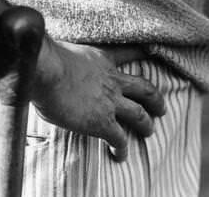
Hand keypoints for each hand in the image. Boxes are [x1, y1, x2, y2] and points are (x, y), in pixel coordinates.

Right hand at [30, 38, 166, 159]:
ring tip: (149, 131)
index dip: (142, 53)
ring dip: (146, 124)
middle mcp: (113, 81)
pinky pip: (118, 137)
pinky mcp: (102, 122)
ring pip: (139, 114)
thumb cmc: (48, 62)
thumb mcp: (65, 54)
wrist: (48, 72)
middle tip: (160, 107)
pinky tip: (121, 155)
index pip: (129, 53)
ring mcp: (110, 102)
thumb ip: (70, 62)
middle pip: (144, 88)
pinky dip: (122, 148)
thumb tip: (55, 66)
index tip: (151, 53)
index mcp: (104, 60)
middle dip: (155, 98)